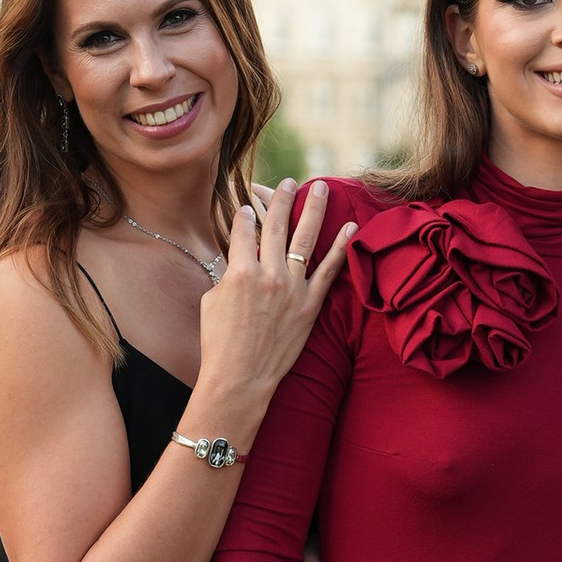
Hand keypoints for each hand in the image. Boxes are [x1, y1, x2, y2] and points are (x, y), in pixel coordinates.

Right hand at [190, 180, 356, 437]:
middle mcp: (268, 274)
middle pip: (276, 226)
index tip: (247, 204)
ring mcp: (292, 288)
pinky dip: (341, 247)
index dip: (244, 214)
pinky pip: (329, 270)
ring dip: (313, 210)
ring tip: (320, 188)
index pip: (243, 229)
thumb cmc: (219, 343)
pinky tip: (350, 226)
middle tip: (289, 181)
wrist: (240, 379)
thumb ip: (227, 275)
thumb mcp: (211, 301)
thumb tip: (238, 260)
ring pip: (305, 239)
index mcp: (239, 271)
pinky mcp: (310, 305)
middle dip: (282, 199)